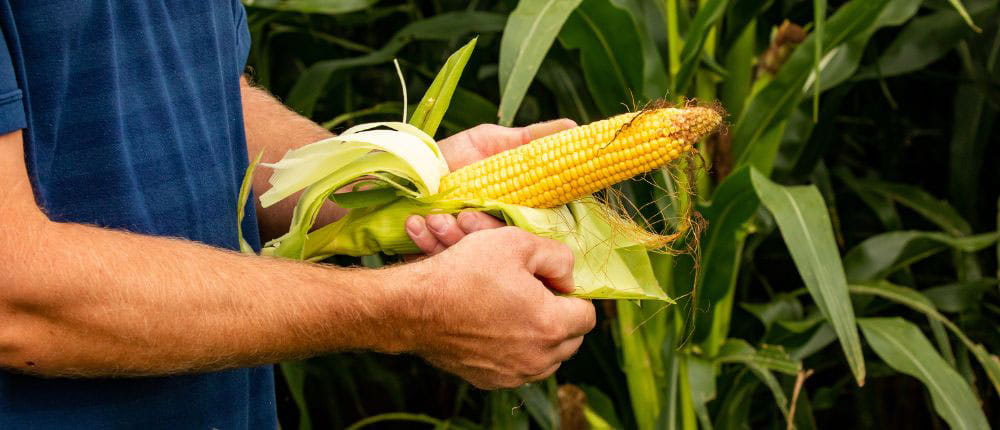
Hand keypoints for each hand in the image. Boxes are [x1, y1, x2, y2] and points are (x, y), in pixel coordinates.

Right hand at [400, 227, 594, 388]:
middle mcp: (538, 357)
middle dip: (560, 317)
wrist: (414, 307)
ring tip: (518, 311)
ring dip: (541, 336)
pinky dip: (516, 351)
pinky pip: (518, 367)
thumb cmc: (464, 272)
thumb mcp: (516, 243)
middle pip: (570, 340)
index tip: (550, 283)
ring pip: (547, 358)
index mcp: (552, 324)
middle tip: (536, 295)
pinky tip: (497, 328)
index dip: (571, 294)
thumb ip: (556, 256)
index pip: (587, 314)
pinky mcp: (490, 381)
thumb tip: (568, 274)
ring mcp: (513, 373)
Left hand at [406, 119, 576, 254]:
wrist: (409, 168)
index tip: (502, 207)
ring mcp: (470, 245)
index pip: (533, 227)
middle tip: (465, 215)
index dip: (522, 224)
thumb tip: (576, 127)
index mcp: (517, 210)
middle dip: (482, 230)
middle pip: (504, 244)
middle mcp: (497, 231)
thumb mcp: (492, 140)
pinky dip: (428, 239)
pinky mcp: (442, 252)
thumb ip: (531, 139)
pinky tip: (417, 224)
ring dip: (453, 236)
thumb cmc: (454, 156)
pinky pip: (441, 255)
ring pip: (474, 253)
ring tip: (436, 218)